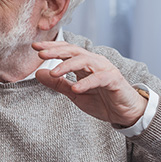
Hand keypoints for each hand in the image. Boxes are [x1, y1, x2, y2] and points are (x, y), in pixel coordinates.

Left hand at [33, 41, 147, 126]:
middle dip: (56, 51)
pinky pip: (99, 78)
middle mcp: (94, 62)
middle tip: (40, 53)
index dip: (51, 48)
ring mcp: (105, 70)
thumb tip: (39, 73)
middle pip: (74, 51)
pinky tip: (75, 88)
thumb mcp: (75, 93)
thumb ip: (58, 83)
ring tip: (53, 72)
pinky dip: (87, 83)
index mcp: (84, 64)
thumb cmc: (102, 101)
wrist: (125, 113)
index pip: (66, 50)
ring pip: (85, 61)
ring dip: (68, 65)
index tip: (35, 48)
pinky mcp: (114, 80)